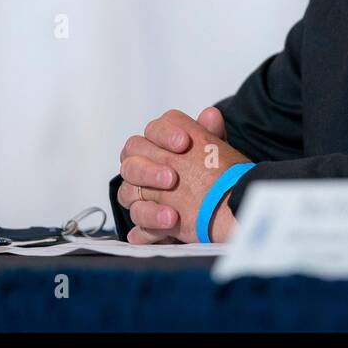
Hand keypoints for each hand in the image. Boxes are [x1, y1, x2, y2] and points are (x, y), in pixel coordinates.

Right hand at [117, 107, 244, 243]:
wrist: (221, 207)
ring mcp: (141, 197)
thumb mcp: (215, 152)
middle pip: (130, 163)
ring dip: (149, 207)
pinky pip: (137, 230)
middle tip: (172, 178)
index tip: (184, 143)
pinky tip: (166, 232)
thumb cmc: (212, 172)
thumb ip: (210, 134)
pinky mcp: (146, 225)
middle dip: (149, 170)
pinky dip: (149, 232)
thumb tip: (210, 115)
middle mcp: (142, 168)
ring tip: (172, 216)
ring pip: (127, 196)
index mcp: (157, 145)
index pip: (151, 132)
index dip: (164, 135)